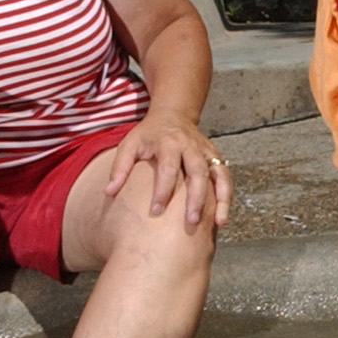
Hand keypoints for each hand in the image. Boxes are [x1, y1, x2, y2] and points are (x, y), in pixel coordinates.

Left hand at [103, 108, 232, 229]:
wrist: (173, 114)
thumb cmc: (148, 134)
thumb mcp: (130, 143)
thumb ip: (120, 167)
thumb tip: (110, 192)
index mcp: (169, 142)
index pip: (168, 168)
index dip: (163, 190)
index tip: (155, 211)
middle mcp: (191, 146)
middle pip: (198, 172)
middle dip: (196, 197)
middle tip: (190, 221)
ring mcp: (206, 151)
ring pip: (218, 175)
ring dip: (220, 199)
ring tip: (217, 223)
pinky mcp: (216, 157)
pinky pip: (225, 177)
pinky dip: (227, 197)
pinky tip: (222, 218)